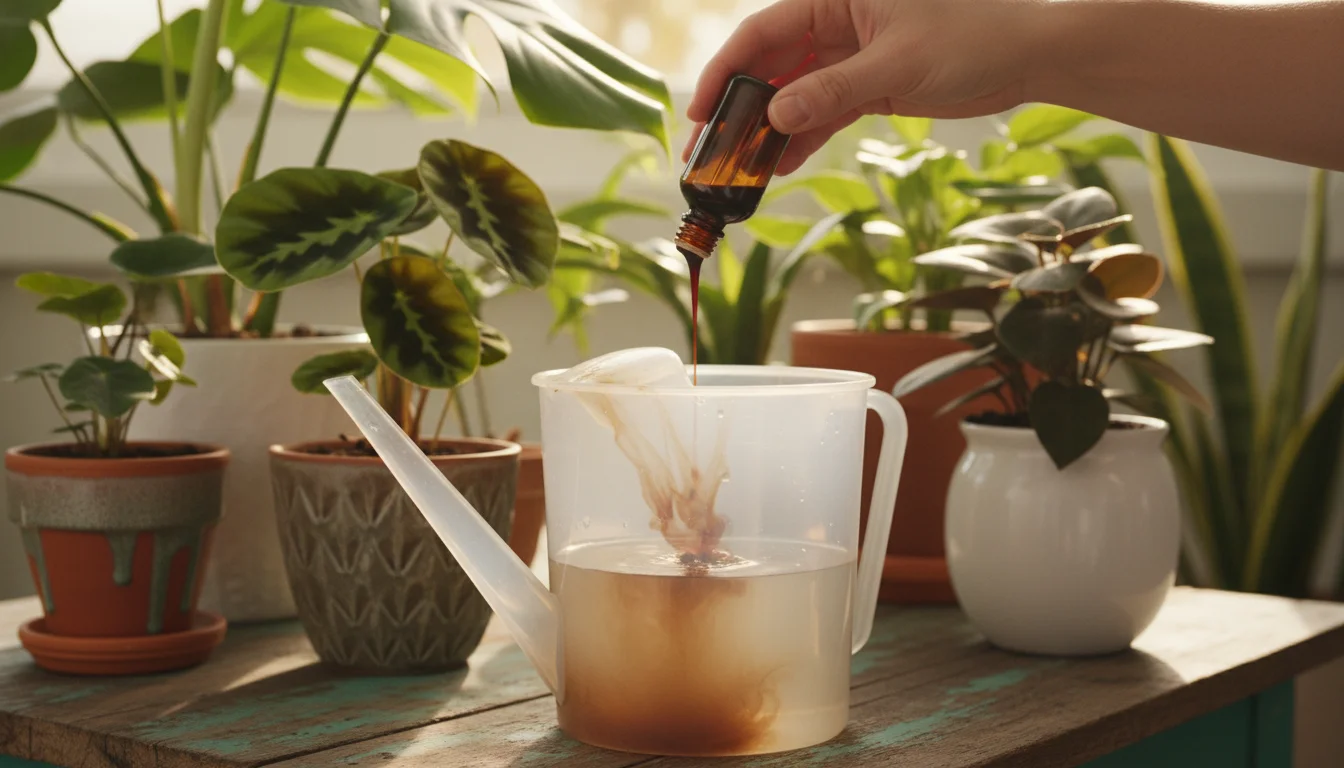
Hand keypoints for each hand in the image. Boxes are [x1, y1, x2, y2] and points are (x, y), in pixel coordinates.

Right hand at [684, 0, 1041, 174]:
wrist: (1027, 56)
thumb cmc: (972, 38)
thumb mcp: (897, 64)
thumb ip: (833, 91)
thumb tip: (776, 116)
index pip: (763, 31)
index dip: (726, 70)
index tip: (700, 111)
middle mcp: (836, 22)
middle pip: (770, 66)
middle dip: (739, 109)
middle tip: (708, 152)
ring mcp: (850, 56)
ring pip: (793, 95)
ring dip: (767, 132)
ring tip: (739, 170)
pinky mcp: (868, 86)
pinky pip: (822, 114)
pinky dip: (802, 139)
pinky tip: (778, 168)